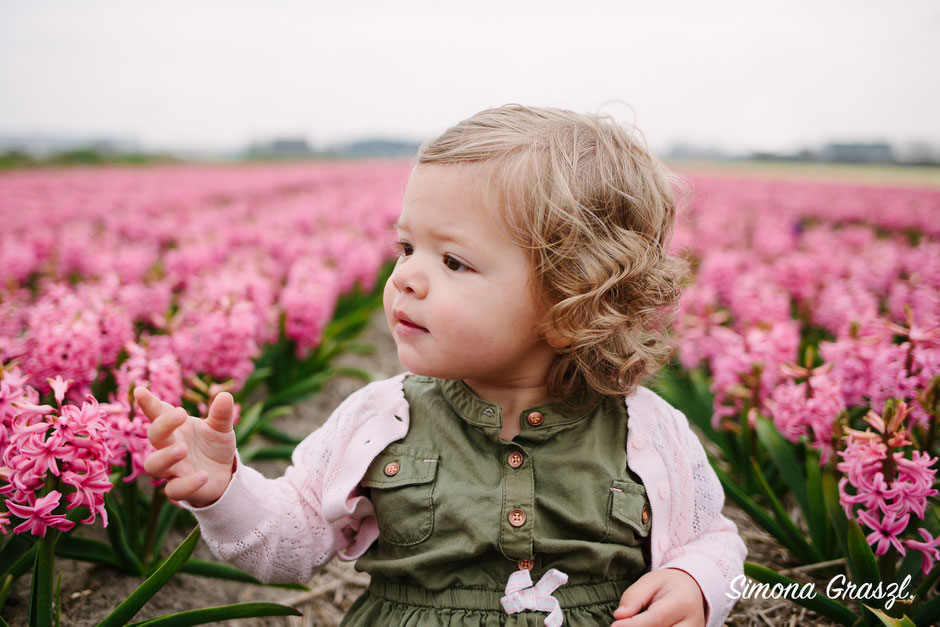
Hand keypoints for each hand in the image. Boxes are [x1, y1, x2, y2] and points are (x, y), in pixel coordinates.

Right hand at [137, 387, 236, 506]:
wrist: (224, 474)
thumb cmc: (214, 446)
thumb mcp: (221, 428)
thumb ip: (221, 414)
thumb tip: (225, 395)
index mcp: (176, 429)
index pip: (158, 413)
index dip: (149, 403)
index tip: (140, 390)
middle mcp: (169, 447)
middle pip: (154, 436)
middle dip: (163, 425)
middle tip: (181, 414)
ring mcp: (172, 469)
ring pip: (154, 465)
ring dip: (166, 456)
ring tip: (183, 449)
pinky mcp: (180, 489)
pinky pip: (174, 490)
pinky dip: (187, 484)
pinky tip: (203, 475)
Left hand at [611, 568, 705, 626]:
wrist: (691, 591)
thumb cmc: (667, 585)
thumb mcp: (650, 581)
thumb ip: (634, 597)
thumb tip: (619, 616)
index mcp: (683, 602)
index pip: (655, 618)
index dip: (633, 625)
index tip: (614, 626)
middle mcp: (692, 623)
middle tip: (620, 626)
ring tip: (631, 624)